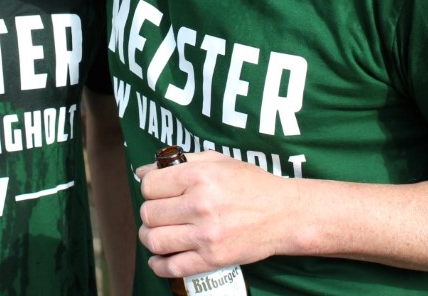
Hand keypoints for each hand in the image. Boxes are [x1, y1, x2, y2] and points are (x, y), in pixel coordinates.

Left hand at [135, 151, 288, 277]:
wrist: (284, 214)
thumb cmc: (251, 184)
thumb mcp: (218, 161)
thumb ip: (179, 162)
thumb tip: (142, 172)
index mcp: (199, 176)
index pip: (149, 186)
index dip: (149, 188)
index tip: (157, 192)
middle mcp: (201, 204)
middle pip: (149, 213)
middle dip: (149, 213)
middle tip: (159, 213)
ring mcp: (206, 234)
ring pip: (154, 240)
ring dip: (150, 237)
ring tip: (157, 233)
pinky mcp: (213, 258)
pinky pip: (172, 267)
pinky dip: (158, 265)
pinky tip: (159, 258)